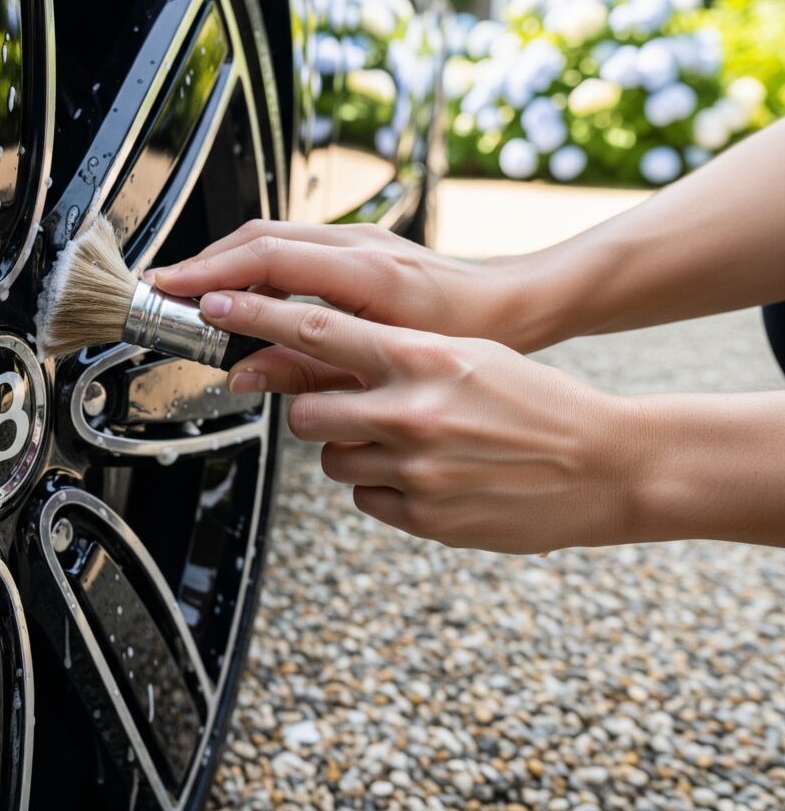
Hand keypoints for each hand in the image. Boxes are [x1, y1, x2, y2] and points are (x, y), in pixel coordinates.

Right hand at [147, 220, 552, 353]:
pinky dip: (255, 263)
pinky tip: (244, 292)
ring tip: (193, 295)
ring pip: (271, 234)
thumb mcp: (385, 365)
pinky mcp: (356, 242)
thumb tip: (246, 375)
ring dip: (226, 261)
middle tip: (166, 293)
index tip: (174, 293)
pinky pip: (291, 242)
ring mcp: (357, 236)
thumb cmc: (466, 335)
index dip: (213, 275)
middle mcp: (357, 242)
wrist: (510, 303)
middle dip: (205, 263)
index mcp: (366, 271)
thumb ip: (309, 370)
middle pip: (259, 236)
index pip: (268, 259)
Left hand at [196, 289, 640, 553]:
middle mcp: (410, 412)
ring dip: (353, 452)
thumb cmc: (536, 401)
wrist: (604, 463)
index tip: (215, 303)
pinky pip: (365, 498)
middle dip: (316, 413)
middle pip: (306, 413)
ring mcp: (415, 468)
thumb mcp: (469, 356)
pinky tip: (428, 476)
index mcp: (422, 357)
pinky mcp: (423, 517)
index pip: (318, 330)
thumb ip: (399, 355)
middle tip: (351, 409)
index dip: (258, 315)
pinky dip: (382, 487)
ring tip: (407, 446)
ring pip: (332, 460)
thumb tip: (332, 355)